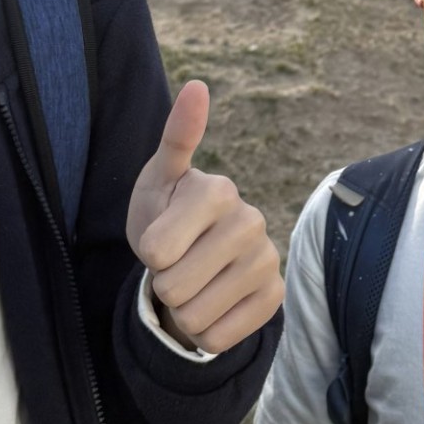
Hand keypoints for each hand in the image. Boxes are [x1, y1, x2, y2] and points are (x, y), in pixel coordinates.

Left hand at [126, 81, 281, 353]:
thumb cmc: (168, 215)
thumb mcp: (158, 181)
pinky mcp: (275, 297)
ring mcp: (267, 261)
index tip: (161, 238)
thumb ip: (176, 138)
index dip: (147, 252)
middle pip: (173, 287)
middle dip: (164, 283)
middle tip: (177, 264)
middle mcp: (251, 222)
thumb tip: (197, 86)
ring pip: (194, 316)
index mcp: (218, 191)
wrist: (199, 260)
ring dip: (182, 308)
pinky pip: (218, 338)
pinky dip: (205, 330)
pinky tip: (212, 303)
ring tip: (193, 283)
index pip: (155, 251)